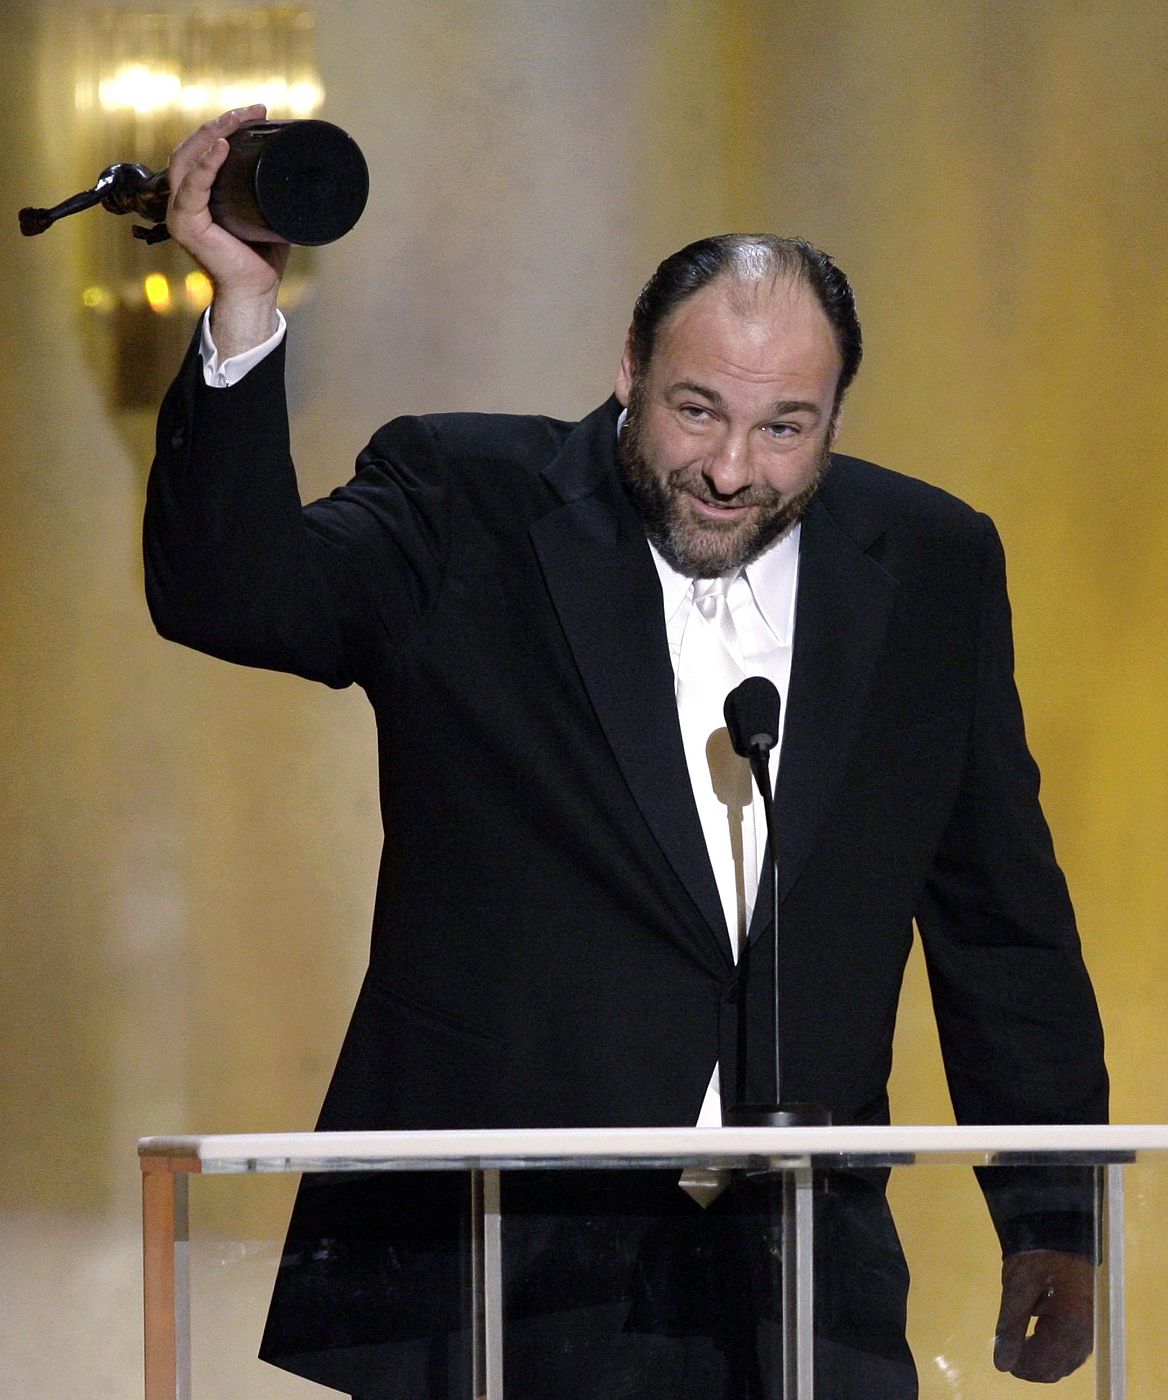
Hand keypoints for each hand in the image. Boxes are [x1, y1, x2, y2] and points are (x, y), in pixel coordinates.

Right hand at [166, 106, 289, 354]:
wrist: (257, 290)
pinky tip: (220, 147)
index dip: (225, 126)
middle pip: (192, 148)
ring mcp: (180, 212)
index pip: (203, 149)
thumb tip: (301, 165)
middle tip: (250, 111)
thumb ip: (269, 189)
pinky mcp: (185, 225)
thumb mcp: (265, 213)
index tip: (255, 112)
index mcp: (198, 194)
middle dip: (220, 123)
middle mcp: (183, 199)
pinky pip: (192, 189)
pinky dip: (206, 166)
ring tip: (237, 120)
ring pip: (187, 160)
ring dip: (212, 134)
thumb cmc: (261, 256)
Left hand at [993, 1248, 1093, 1381]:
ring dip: (1042, 1359)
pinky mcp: (1088, 1321)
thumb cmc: (1035, 1254)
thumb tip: (1001, 1364)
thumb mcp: (1016, 1286)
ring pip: (1066, 1361)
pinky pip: (1072, 1349)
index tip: (1003, 1360)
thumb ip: (1010, 1327)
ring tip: (1019, 1344)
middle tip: (1008, 1352)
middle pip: (1059, 1368)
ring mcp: (1091, 1327)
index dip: (1023, 1368)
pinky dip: (1053, 1349)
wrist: (1056, 1229)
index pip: (1047, 1364)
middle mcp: (1088, 1331)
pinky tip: (1035, 1339)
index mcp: (1072, 1322)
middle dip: (1032, 1366)